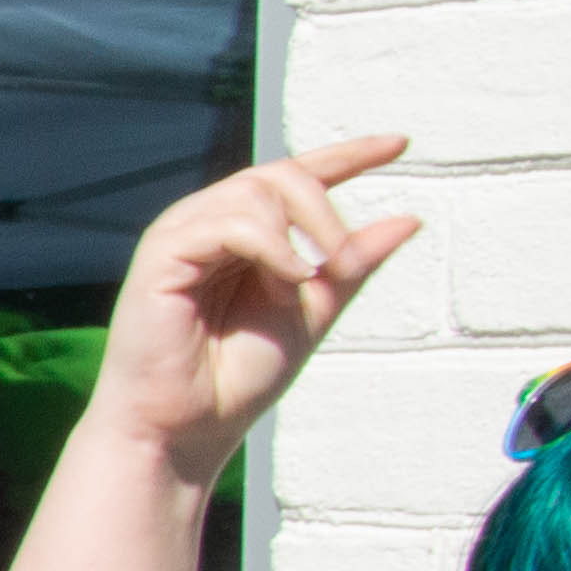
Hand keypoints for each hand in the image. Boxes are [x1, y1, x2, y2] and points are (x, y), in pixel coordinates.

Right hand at [97, 138, 414, 486]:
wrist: (186, 426)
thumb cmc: (235, 377)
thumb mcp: (313, 312)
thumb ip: (350, 266)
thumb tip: (409, 220)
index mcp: (242, 236)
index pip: (294, 177)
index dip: (348, 156)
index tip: (399, 145)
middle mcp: (208, 225)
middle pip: (281, 175)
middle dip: (326, 211)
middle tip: (341, 260)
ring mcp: (181, 235)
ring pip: (257, 191)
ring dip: (297, 235)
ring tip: (295, 288)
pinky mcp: (161, 254)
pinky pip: (228, 222)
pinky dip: (270, 247)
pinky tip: (283, 282)